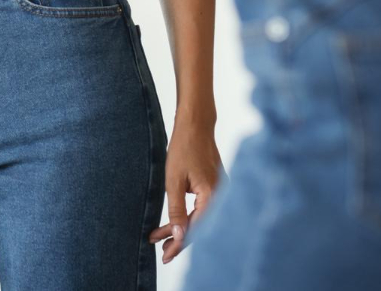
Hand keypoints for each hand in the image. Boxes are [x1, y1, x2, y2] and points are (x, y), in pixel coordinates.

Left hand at [148, 118, 223, 262]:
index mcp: (212, 195)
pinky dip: (188, 216)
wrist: (196, 125)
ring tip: (160, 236)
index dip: (179, 244)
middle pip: (200, 227)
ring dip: (181, 228)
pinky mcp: (216, 187)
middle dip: (179, 238)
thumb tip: (179, 236)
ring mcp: (220, 192)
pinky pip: (202, 209)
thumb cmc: (184, 148)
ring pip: (200, 219)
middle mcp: (220, 196)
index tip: (165, 255)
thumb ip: (176, 210)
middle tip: (160, 250)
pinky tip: (174, 222)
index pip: (196, 229)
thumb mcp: (174, 181)